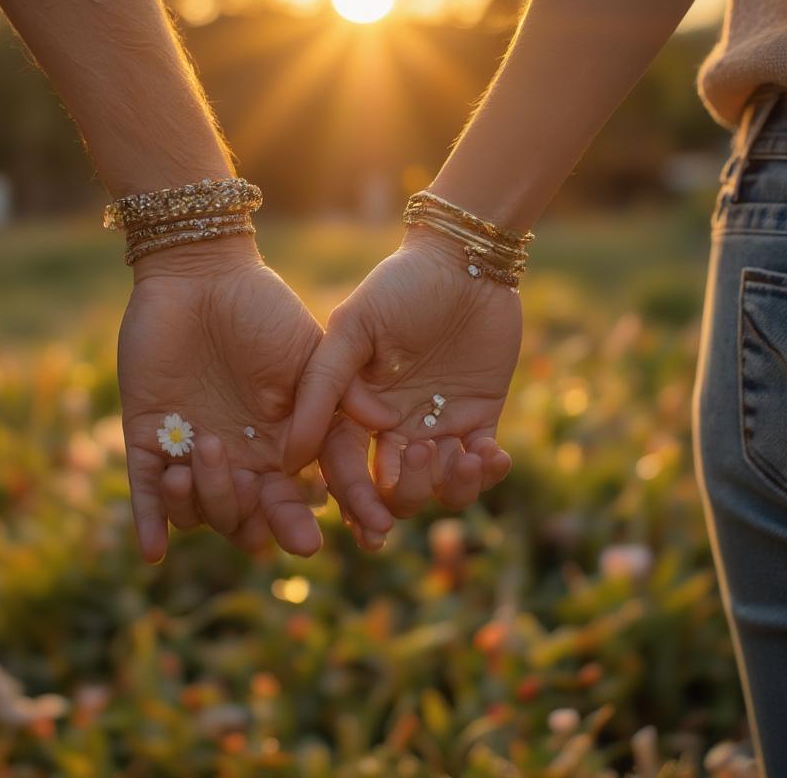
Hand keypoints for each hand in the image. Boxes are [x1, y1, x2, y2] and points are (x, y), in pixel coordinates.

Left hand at [118, 235, 324, 562]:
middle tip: (254, 489)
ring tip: (195, 460)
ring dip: (203, 501)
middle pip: (245, 521)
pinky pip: (145, 493)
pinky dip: (150, 523)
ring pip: (198, 512)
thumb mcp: (310, 353)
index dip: (308, 524)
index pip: (293, 503)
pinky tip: (152, 551)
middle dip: (252, 522)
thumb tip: (387, 424)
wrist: (199, 276)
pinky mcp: (148, 439)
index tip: (330, 541)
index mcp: (278, 448)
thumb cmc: (263, 309)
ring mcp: (191, 454)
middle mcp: (238, 461)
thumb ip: (339, 394)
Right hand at [288, 228, 517, 524]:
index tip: (367, 524)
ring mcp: (438, 425)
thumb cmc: (401, 288)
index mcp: (356, 410)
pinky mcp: (480, 419)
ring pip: (438, 487)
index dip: (354, 500)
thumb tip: (294, 454)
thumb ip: (323, 387)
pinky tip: (492, 454)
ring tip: (465, 455)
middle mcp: (394, 426)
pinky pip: (480, 465)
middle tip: (421, 465)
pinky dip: (487, 473)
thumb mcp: (353, 329)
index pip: (346, 468)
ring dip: (449, 487)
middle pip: (392, 490)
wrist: (464, 261)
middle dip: (404, 497)